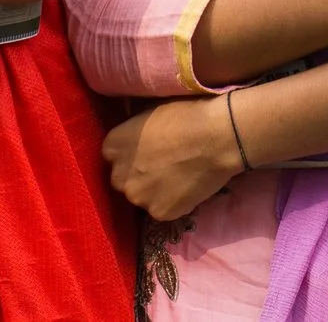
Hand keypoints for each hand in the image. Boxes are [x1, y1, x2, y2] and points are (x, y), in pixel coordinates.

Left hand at [104, 96, 245, 220]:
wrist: (215, 138)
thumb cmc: (185, 115)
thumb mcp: (149, 113)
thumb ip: (134, 132)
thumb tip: (136, 138)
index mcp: (112, 146)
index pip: (112, 155)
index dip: (131, 154)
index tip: (147, 150)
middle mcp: (118, 176)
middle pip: (123, 180)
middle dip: (137, 175)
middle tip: (162, 166)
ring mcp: (138, 198)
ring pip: (143, 197)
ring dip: (155, 191)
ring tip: (179, 177)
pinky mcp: (159, 214)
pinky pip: (163, 209)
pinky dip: (174, 202)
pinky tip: (188, 187)